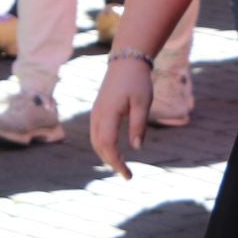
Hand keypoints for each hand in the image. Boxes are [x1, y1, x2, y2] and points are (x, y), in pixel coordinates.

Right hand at [90, 58, 153, 178]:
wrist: (125, 62)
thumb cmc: (137, 82)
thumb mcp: (143, 104)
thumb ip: (138, 125)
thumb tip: (136, 148)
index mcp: (108, 112)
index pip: (107, 144)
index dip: (116, 162)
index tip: (128, 175)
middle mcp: (97, 114)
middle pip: (98, 144)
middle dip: (111, 162)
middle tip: (127, 175)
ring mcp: (96, 112)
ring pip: (95, 140)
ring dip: (106, 155)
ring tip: (121, 166)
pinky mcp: (98, 110)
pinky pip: (96, 133)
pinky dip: (103, 146)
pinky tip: (114, 151)